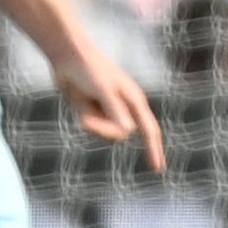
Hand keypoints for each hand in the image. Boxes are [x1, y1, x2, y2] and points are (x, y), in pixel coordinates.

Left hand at [52, 48, 166, 170]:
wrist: (69, 57)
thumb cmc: (90, 69)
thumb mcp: (103, 90)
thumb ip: (114, 110)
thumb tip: (127, 132)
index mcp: (134, 100)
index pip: (149, 130)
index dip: (154, 150)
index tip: (158, 169)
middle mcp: (125, 107)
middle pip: (121, 134)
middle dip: (104, 131)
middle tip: (86, 120)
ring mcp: (109, 111)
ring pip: (106, 134)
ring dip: (93, 127)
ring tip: (82, 108)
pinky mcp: (94, 112)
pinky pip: (93, 128)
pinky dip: (85, 122)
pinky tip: (79, 105)